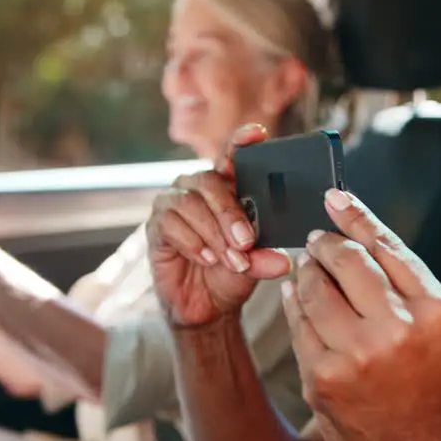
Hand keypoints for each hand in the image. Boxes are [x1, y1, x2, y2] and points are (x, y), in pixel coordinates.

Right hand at [146, 124, 290, 328]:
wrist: (206, 307)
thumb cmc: (231, 274)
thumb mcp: (255, 265)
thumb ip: (266, 258)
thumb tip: (284, 261)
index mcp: (226, 187)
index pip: (231, 156)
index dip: (242, 141)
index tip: (258, 133)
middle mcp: (197, 188)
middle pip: (210, 180)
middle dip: (230, 213)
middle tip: (246, 242)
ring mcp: (173, 204)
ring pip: (191, 203)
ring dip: (214, 233)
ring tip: (231, 260)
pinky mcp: (156, 226)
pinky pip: (171, 223)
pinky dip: (193, 243)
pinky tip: (207, 259)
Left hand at [283, 189, 440, 440]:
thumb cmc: (426, 387)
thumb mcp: (435, 330)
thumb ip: (402, 281)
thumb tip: (354, 228)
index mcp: (435, 311)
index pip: (387, 246)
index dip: (356, 216)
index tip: (334, 197)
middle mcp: (398, 330)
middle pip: (347, 259)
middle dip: (324, 243)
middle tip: (316, 240)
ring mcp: (356, 355)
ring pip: (314, 287)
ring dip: (305, 272)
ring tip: (308, 270)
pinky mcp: (322, 377)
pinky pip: (298, 323)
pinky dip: (293, 303)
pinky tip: (295, 297)